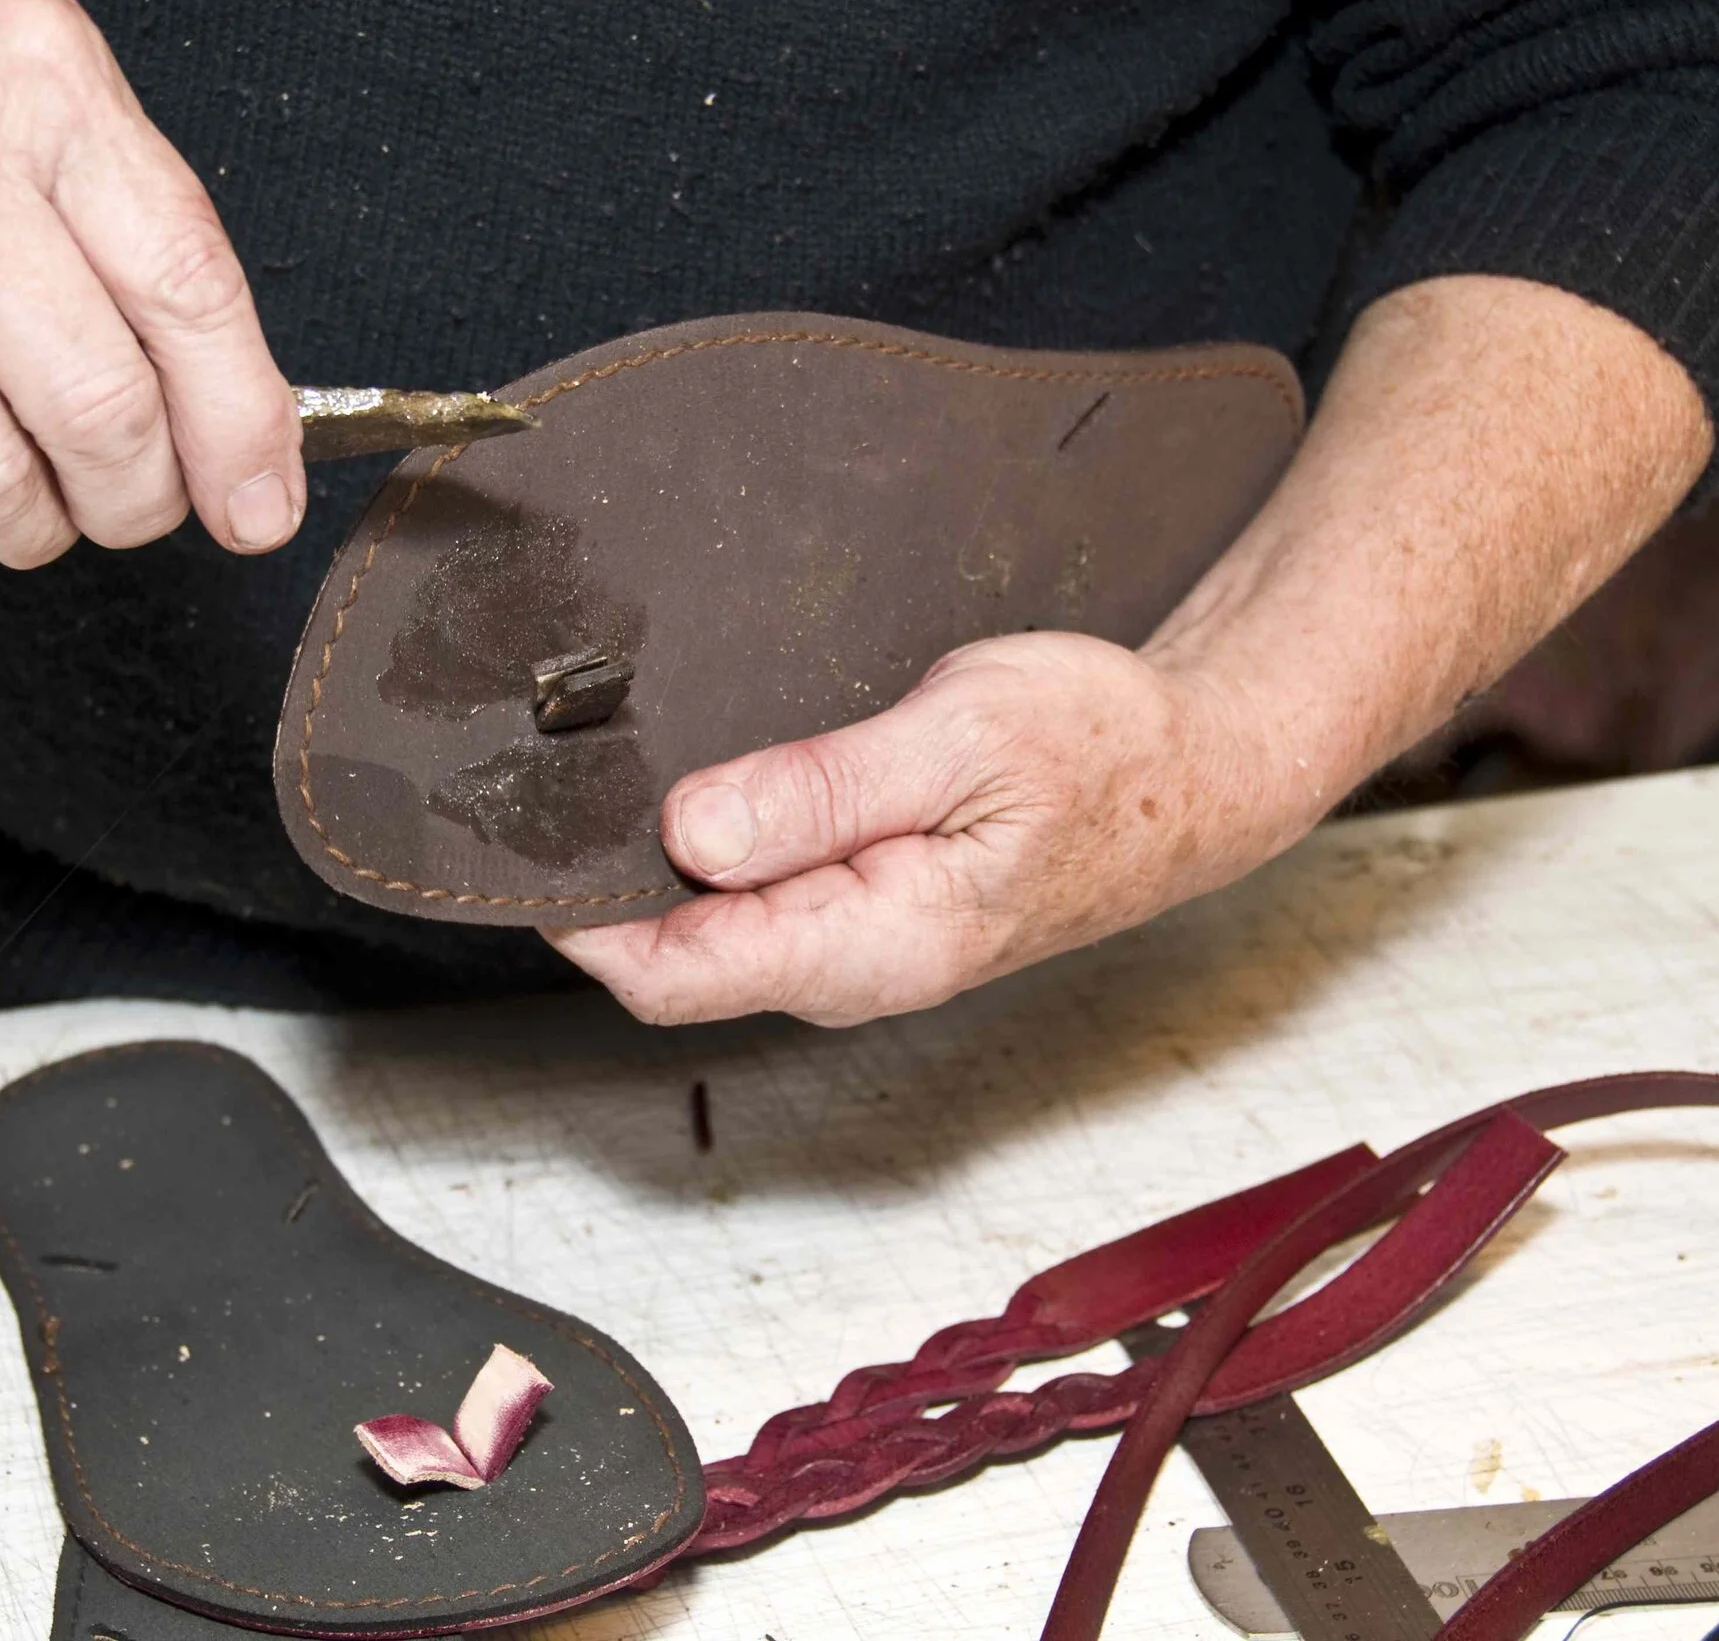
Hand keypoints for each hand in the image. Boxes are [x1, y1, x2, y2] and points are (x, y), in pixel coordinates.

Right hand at [0, 0, 302, 577]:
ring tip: (31, 488)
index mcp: (30, 85)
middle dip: (143, 496)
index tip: (258, 505)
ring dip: (39, 523)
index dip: (242, 429)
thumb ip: (134, 214)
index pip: (185, 291)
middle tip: (133, 495)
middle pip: (102, 413)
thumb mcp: (26, 60)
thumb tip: (241, 417)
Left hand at [547, 634, 1298, 1026]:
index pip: (672, 976)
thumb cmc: (1103, 751)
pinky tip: (696, 780)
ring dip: (652, 859)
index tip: (522, 834)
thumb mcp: (961, 741)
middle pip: (672, 955)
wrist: (1195, 768)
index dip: (576, 917)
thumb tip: (691, 834)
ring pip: (709, 922)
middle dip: (600, 880)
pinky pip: (753, 894)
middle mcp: (850, 965)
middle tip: (550, 770)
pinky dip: (707, 844)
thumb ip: (823, 791)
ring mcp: (853, 941)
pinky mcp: (862, 905)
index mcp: (872, 945)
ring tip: (612, 760)